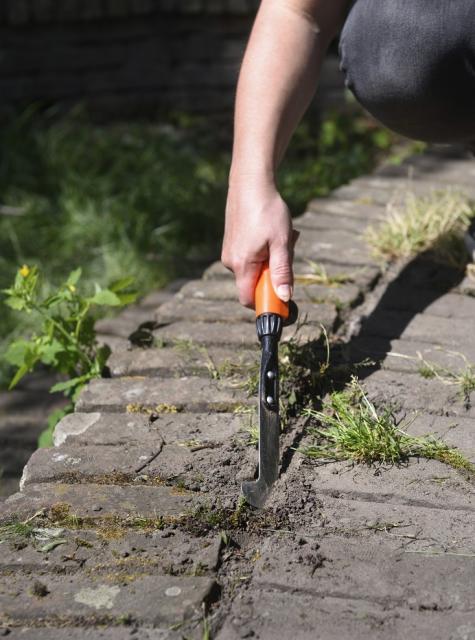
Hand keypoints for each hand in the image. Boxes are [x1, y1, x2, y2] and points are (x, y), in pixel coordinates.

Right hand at [221, 175, 298, 307]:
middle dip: (274, 274)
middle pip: (255, 283)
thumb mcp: (281, 243)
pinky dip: (265, 250)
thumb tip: (284, 297)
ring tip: (281, 236)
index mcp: (242, 264)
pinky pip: (251, 256)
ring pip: (255, 268)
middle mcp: (231, 262)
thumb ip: (282, 272)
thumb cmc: (267, 210)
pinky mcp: (232, 243)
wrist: (250, 182)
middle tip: (286, 252)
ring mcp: (230, 251)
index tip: (283, 298)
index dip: (266, 303)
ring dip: (272, 258)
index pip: (249, 299)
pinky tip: (272, 231)